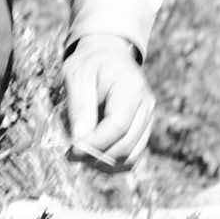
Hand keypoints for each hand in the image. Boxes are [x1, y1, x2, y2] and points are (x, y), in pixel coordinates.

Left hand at [64, 34, 154, 171]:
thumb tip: (80, 142)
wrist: (109, 55)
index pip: (117, 125)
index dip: (95, 143)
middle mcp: (146, 105)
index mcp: (131, 88)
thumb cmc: (90, 64)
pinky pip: (131, 157)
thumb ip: (79, 108)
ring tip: (81, 155)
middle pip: (125, 145)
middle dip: (96, 156)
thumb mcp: (77, 76)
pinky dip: (112, 163)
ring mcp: (148, 119)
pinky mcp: (143, 130)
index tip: (72, 151)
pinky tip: (93, 155)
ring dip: (104, 163)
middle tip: (71, 155)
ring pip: (130, 157)